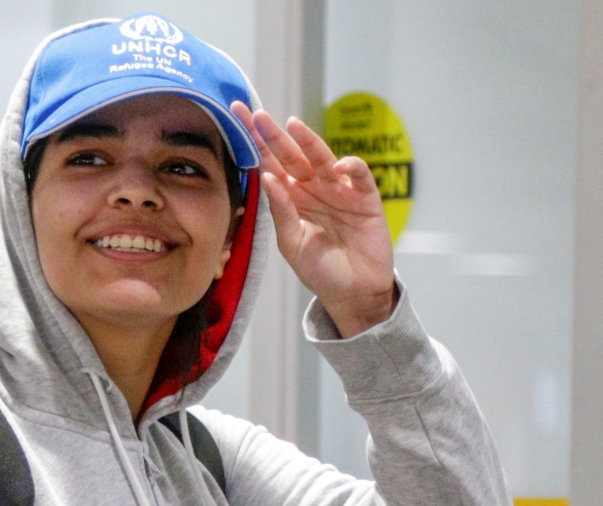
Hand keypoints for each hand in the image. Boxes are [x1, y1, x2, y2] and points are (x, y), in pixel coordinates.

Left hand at [231, 101, 395, 337]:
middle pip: (292, 155)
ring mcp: (339, 191)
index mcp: (291, 197)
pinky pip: (358, 176)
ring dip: (310, 141)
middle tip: (257, 115)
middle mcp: (313, 188)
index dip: (255, 142)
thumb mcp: (292, 242)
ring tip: (293, 126)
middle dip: (274, 135)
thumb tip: (267, 176)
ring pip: (323, 158)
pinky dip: (350, 167)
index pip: (270, 164)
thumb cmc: (320, 270)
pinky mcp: (365, 198)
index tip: (237, 118)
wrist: (353, 293)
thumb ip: (280, 210)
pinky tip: (338, 166)